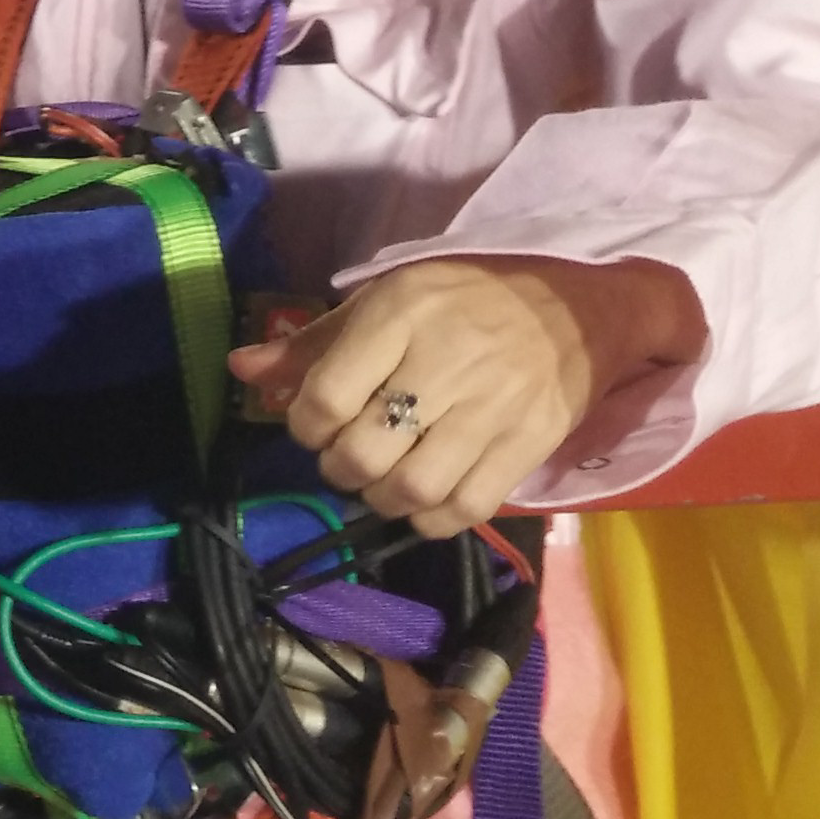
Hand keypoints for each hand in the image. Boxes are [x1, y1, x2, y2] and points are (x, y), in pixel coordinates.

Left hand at [230, 256, 702, 535]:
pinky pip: (466, 508)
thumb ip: (314, 341)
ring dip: (381, 499)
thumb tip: (241, 370)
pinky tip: (422, 500)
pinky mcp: (528, 444)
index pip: (326, 397)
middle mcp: (445, 360)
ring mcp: (492, 407)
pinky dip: (431, 519)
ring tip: (382, 480)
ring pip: (412, 489)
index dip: (304, 426)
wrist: (578, 309)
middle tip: (346, 457)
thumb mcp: (387, 299)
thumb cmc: (468, 299)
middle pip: (364, 452)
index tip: (316, 423)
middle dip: (339, 468)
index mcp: (402, 314)